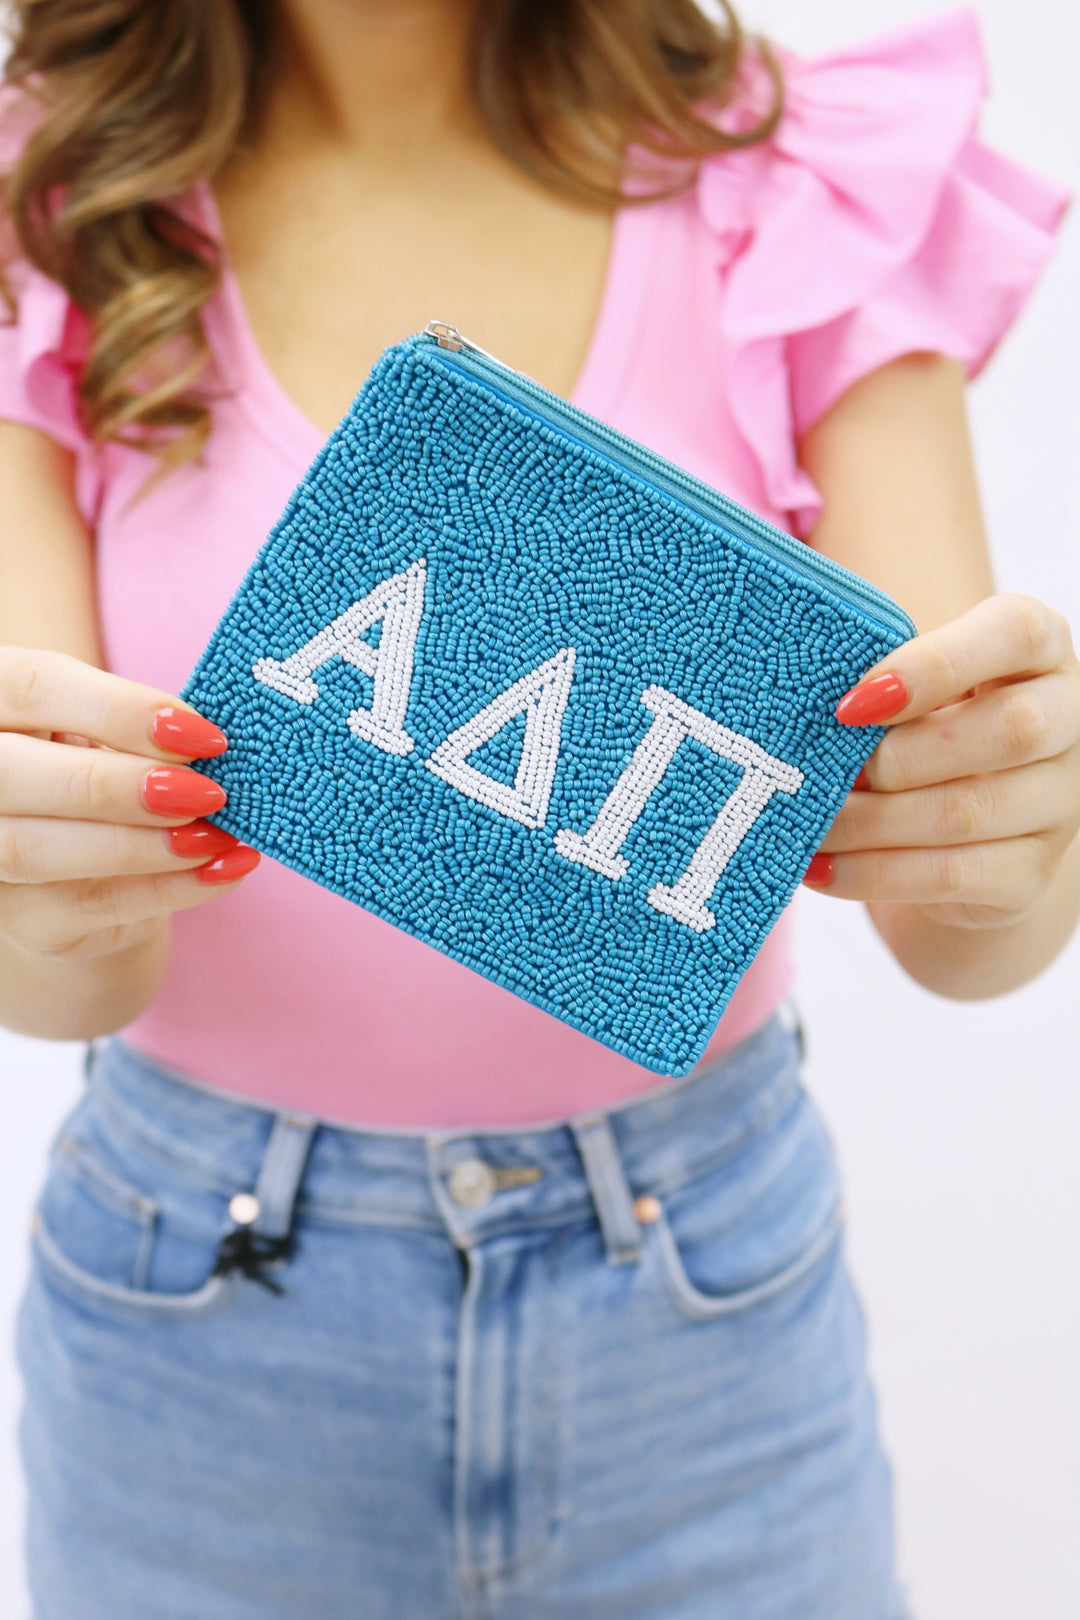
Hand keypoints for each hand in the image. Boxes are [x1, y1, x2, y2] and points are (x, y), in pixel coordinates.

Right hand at [0, 647, 258, 959]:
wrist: (103, 867)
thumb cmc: (110, 772)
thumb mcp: (115, 732)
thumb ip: (141, 728)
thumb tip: (208, 741)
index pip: (28, 687)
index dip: (115, 708)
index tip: (199, 732)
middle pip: (10, 774)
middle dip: (115, 784)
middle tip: (206, 792)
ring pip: (35, 848)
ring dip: (141, 843)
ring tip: (219, 836)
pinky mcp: (22, 916)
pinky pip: (88, 902)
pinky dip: (168, 886)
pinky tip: (223, 870)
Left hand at [804, 595, 1079, 928]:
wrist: (962, 828)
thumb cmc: (922, 726)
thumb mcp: (912, 688)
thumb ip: (880, 683)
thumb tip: (801, 713)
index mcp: (1039, 649)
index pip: (1016, 633)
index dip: (933, 666)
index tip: (852, 702)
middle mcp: (1069, 719)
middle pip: (1011, 729)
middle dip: (903, 756)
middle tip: (833, 771)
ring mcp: (1059, 803)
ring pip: (968, 810)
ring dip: (871, 822)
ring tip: (810, 824)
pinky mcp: (1031, 873)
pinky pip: (951, 874)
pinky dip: (872, 873)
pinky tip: (819, 868)